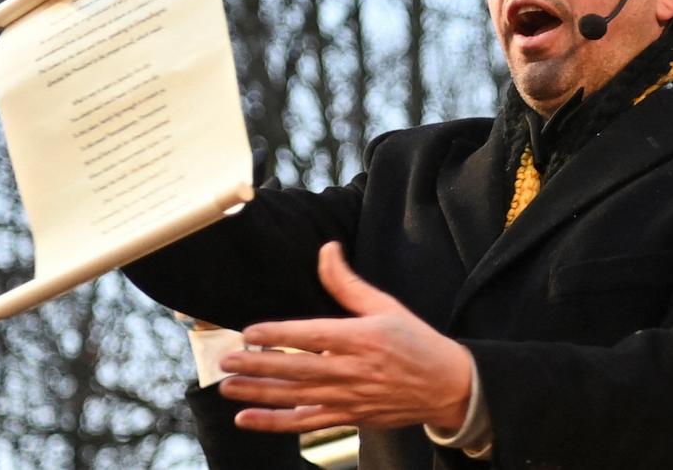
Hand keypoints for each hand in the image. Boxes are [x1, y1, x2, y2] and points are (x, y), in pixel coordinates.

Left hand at [218, 242, 473, 433]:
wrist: (446, 385)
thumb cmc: (416, 341)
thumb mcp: (386, 306)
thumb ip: (348, 283)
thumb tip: (327, 249)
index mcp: (363, 337)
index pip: (313, 336)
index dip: (279, 335)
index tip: (250, 333)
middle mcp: (354, 369)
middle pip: (296, 369)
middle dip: (257, 366)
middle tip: (226, 361)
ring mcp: (350, 396)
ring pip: (295, 397)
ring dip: (259, 393)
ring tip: (228, 386)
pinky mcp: (349, 416)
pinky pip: (306, 422)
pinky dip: (275, 423)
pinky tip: (248, 418)